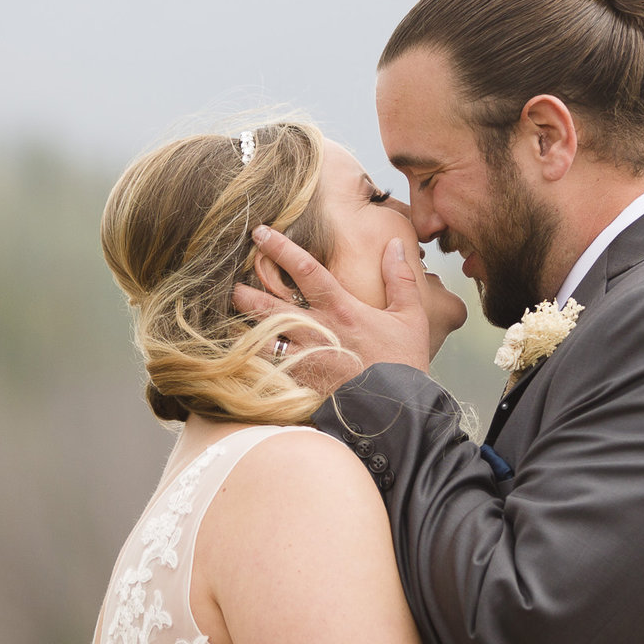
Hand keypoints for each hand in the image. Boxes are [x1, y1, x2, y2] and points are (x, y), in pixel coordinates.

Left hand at [233, 225, 432, 390]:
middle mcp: (317, 331)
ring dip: (243, 328)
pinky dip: (252, 360)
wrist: (397, 411)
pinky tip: (242, 355)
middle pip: (268, 305)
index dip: (280, 247)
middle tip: (233, 285)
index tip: (261, 232)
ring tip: (231, 320)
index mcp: (341, 309)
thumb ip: (400, 278)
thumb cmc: (404, 363)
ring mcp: (306, 359)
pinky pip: (267, 369)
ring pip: (261, 339)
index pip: (305, 269)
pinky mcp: (301, 383)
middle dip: (246, 293)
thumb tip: (395, 244)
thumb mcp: (411, 316)